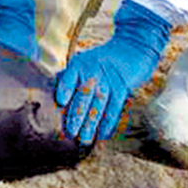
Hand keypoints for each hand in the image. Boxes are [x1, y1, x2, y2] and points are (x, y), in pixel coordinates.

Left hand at [54, 0, 171, 143]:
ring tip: (85, 140)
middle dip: (76, 116)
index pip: (68, 78)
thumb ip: (69, 77)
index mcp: (78, 64)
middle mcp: (92, 71)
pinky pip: (114, 108)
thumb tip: (56, 97)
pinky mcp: (122, 88)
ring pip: (98, 105)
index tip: (61, 103)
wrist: (132, 47)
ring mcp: (109, 80)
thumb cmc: (103, 59)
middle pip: (83, 96)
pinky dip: (108, 123)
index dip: (64, 90)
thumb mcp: (84, 61)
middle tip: (71, 134)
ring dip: (91, 124)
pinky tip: (103, 134)